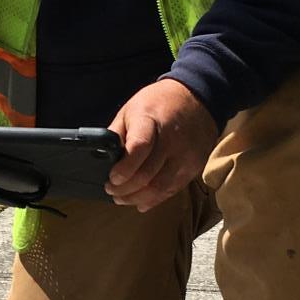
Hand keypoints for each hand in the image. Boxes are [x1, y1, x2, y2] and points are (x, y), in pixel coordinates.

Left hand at [106, 79, 217, 212]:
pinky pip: (173, 189)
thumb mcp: (130, 110)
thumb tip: (102, 159)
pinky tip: (141, 201)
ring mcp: (185, 154)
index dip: (124, 169)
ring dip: (137, 198)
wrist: (197, 98)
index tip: (111, 178)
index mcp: (151, 119)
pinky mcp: (194, 166)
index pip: (139, 148)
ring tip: (122, 199)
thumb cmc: (158, 103)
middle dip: (124, 189)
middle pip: (147, 174)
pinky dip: (155, 200)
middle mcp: (171, 138)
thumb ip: (116, 134)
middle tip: (111, 191)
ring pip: (160, 188)